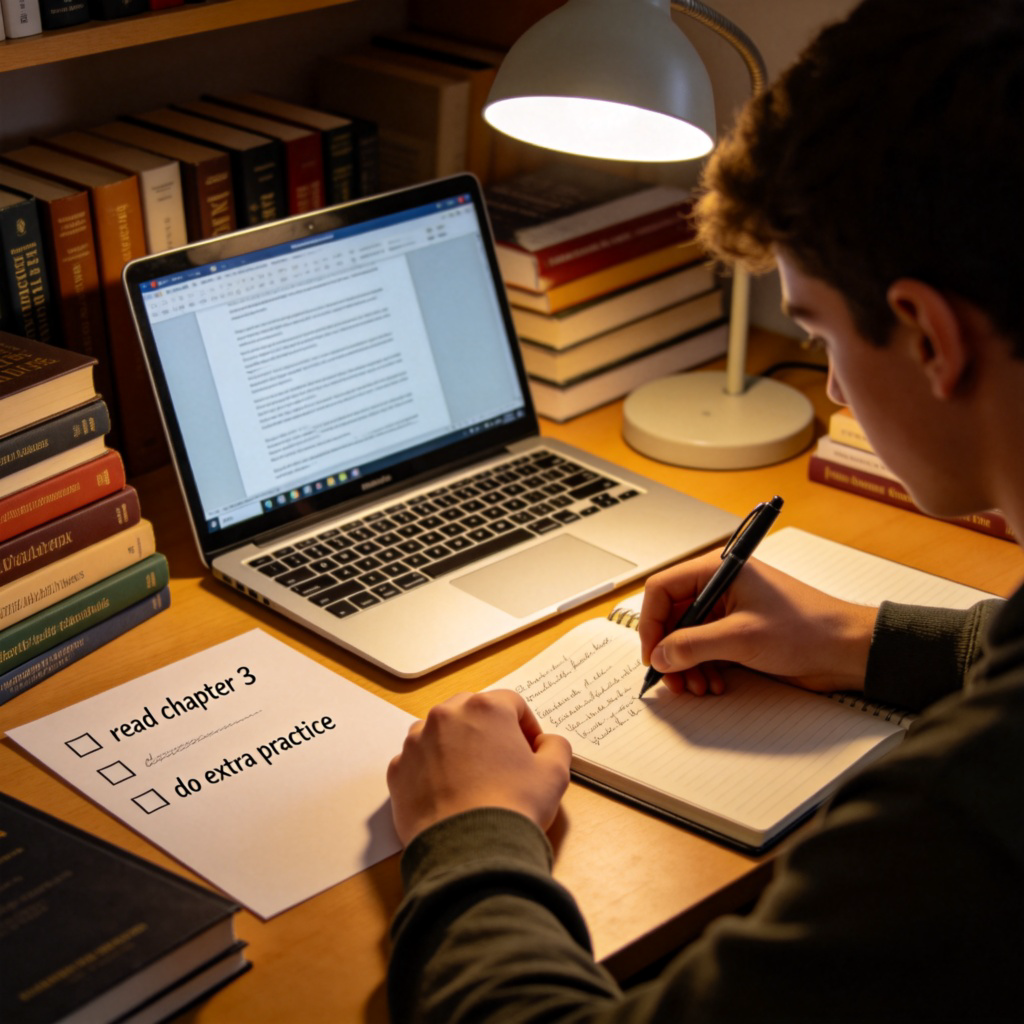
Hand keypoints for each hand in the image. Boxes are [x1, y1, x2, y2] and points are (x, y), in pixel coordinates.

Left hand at [387, 689, 571, 845]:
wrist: (470, 852)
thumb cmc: (514, 807)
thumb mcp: (555, 774)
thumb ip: (555, 746)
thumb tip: (545, 743)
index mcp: (485, 708)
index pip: (511, 703)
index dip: (526, 726)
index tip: (531, 749)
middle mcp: (446, 715)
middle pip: (472, 711)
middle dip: (488, 730)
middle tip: (502, 761)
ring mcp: (417, 742)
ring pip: (441, 732)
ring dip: (457, 745)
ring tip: (472, 778)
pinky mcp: (398, 770)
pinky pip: (419, 760)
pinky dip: (432, 770)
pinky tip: (448, 794)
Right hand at [639, 550, 877, 696]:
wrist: (846, 650)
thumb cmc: (807, 629)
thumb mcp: (742, 637)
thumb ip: (693, 645)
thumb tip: (660, 654)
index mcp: (718, 571)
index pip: (662, 589)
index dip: (651, 622)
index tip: (652, 652)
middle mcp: (720, 588)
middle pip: (672, 616)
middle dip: (669, 650)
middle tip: (671, 678)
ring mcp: (729, 611)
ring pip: (686, 637)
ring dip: (686, 665)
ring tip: (696, 686)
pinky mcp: (738, 633)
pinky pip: (705, 650)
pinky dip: (703, 668)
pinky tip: (713, 684)